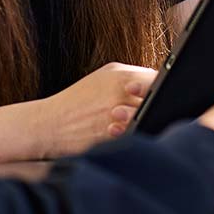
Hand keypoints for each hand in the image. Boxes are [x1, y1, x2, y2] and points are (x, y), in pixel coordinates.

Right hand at [29, 62, 155, 157]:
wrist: (49, 124)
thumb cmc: (79, 100)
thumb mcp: (106, 76)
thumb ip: (134, 76)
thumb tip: (160, 82)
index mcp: (121, 76)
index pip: (158, 80)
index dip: (163, 88)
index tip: (164, 93)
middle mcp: (120, 94)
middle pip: (155, 101)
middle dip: (157, 106)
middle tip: (151, 110)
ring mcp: (116, 117)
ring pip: (146, 120)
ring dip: (145, 122)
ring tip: (133, 122)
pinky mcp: (111, 138)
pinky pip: (134, 137)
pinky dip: (134, 136)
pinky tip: (123, 134)